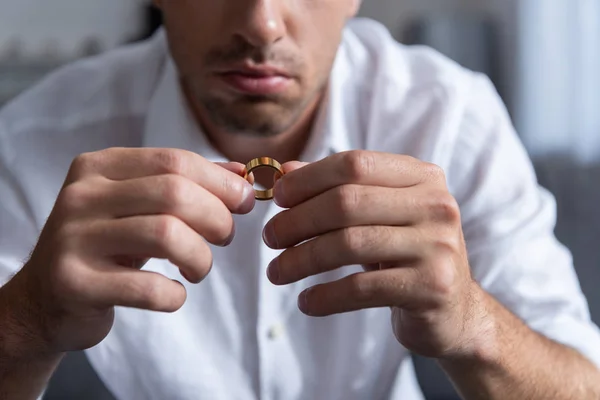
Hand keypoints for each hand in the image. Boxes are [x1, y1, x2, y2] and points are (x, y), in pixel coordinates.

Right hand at [13, 148, 254, 354]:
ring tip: (199, 268)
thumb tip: (242, 174)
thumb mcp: (140, 207)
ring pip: (166, 235)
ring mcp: (73, 239)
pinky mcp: (74, 283)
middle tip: (225, 238)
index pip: (174, 161)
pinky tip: (174, 295)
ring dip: (201, 257)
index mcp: (99, 168)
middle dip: (216, 217)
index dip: (220, 181)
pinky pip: (148, 288)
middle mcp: (82, 196)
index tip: (244, 201)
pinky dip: (175, 295)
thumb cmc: (107, 246)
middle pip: (174, 193)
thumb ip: (188, 185)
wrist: (45, 298)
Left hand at [263, 150, 478, 358]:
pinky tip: (306, 301)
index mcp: (422, 177)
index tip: (278, 198)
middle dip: (298, 220)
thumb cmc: (405, 255)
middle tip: (270, 238)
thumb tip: (284, 171)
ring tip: (276, 272)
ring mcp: (437, 246)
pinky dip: (325, 296)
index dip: (308, 179)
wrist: (454, 311)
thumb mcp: (377, 216)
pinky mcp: (431, 288)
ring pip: (349, 244)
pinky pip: (361, 288)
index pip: (354, 164)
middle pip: (347, 202)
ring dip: (301, 260)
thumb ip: (337, 189)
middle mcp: (436, 205)